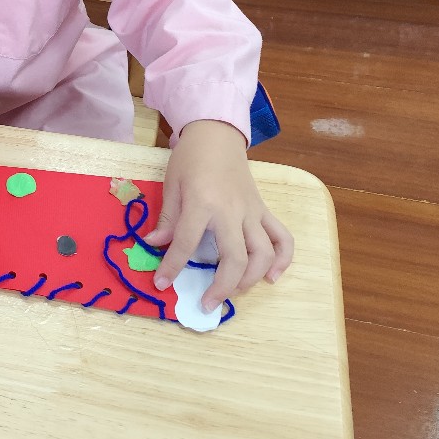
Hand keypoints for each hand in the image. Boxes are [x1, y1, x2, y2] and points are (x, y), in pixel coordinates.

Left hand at [145, 120, 293, 311]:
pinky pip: (282, 237)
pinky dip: (282, 259)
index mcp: (202, 202)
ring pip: (263, 252)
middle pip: (235, 257)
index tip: (162, 284)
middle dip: (222, 287)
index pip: (186, 242)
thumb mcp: (171, 184)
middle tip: (207, 304)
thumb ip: (167, 217)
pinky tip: (271, 276)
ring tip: (234, 292)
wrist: (217, 134)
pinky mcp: (264, 210)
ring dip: (251, 278)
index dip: (172, 266)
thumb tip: (155, 244)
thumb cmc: (190, 158)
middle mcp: (231, 211)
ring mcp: (252, 211)